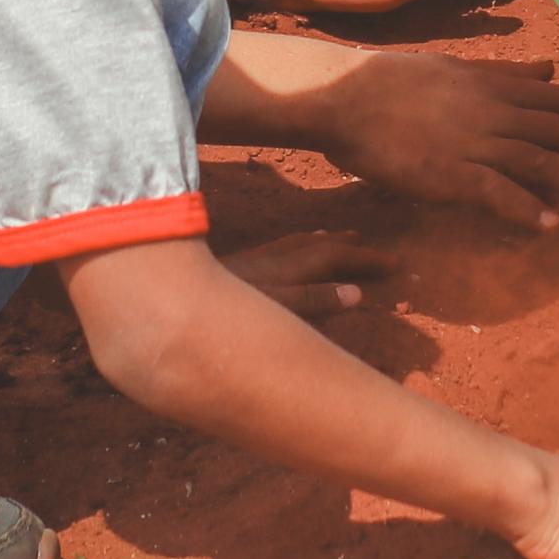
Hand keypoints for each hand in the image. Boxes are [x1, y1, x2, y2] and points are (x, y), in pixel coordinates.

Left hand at [219, 229, 395, 319]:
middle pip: (316, 249)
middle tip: (373, 249)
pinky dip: (296, 246)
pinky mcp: (235, 269)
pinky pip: (278, 249)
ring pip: (295, 246)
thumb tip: (356, 294)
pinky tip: (289, 252)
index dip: (365, 261)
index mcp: (285, 272)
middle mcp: (271, 262)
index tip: (396, 263)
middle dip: (348, 248)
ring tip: (340, 240)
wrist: (162, 302)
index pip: (334, 261)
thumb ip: (313, 302)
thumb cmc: (218, 318)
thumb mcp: (271, 312)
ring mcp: (252, 264)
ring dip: (322, 243)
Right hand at [319, 50, 558, 228]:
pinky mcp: (446, 172)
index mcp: (498, 88)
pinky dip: (522, 208)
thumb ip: (508, 75)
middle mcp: (494, 112)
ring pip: (537, 157)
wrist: (346, 94)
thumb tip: (552, 70)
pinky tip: (549, 224)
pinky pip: (491, 192)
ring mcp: (471, 142)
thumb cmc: (398, 82)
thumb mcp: (461, 71)